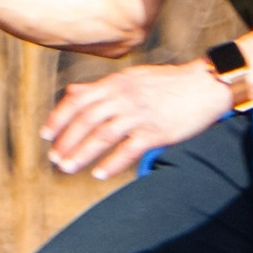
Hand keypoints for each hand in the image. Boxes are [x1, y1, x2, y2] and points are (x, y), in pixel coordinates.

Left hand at [43, 61, 231, 180]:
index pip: (78, 99)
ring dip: (81, 154)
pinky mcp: (157, 132)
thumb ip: (101, 87)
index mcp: (116, 82)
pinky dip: (112, 163)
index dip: (59, 117)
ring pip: (102, 136)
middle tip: (55, 159)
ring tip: (68, 168)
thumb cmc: (168, 83)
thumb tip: (72, 92)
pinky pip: (128, 150)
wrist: (206, 85)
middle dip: (66, 141)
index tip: (46, 134)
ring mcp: (140, 114)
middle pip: (86, 120)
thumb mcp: (131, 78)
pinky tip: (99, 174)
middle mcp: (125, 96)